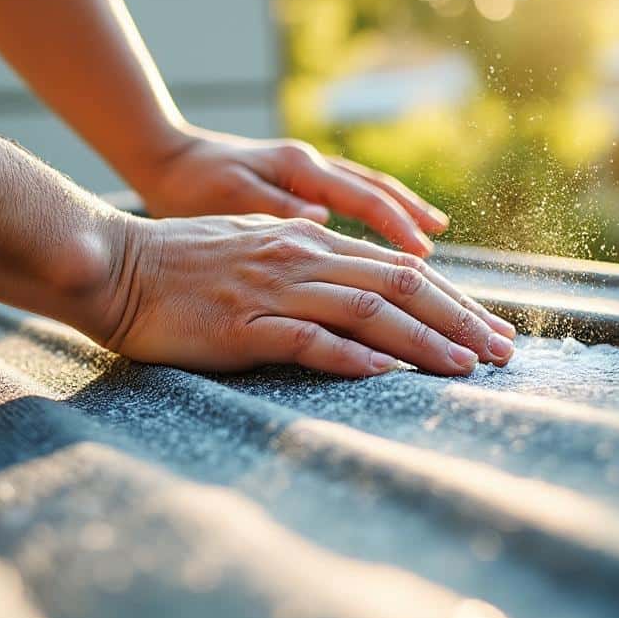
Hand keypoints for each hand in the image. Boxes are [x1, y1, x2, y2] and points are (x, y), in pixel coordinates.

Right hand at [98, 213, 515, 377]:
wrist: (115, 268)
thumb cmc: (182, 265)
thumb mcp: (253, 247)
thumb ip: (302, 257)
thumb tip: (345, 272)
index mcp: (308, 243)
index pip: (399, 271)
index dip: (453, 302)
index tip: (491, 331)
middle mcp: (300, 259)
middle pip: (399, 286)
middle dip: (459, 320)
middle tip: (503, 354)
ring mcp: (271, 291)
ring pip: (366, 311)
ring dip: (423, 341)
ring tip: (466, 367)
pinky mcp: (240, 326)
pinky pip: (306, 340)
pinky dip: (350, 358)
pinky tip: (385, 374)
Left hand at [127, 127, 449, 256]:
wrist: (163, 158)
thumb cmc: (190, 183)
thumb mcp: (228, 198)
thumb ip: (275, 208)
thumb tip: (322, 220)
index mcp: (298, 169)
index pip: (362, 199)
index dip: (397, 227)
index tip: (424, 255)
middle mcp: (309, 168)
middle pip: (377, 194)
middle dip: (414, 220)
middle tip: (445, 248)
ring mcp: (305, 176)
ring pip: (368, 194)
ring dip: (402, 215)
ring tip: (433, 235)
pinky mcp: (296, 186)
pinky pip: (349, 197)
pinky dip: (375, 213)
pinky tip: (387, 237)